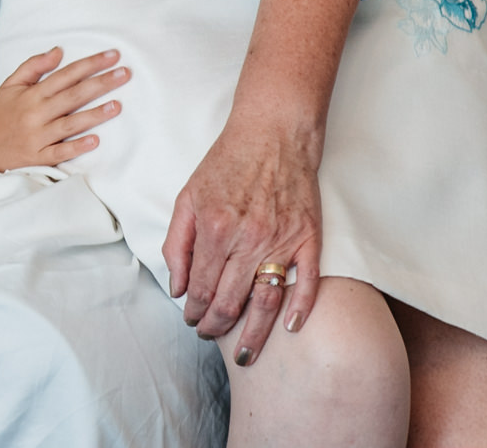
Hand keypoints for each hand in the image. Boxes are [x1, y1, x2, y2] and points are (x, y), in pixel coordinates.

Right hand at [0, 47, 126, 171]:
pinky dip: (76, 146)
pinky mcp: (38, 156)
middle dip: (101, 83)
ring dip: (95, 114)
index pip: (66, 74)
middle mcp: (36, 113)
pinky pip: (60, 152)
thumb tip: (59, 50)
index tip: (112, 56)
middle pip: (73, 95)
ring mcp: (38, 136)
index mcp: (32, 94)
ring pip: (70, 123)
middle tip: (125, 73)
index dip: (90, 64)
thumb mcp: (11, 84)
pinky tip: (95, 140)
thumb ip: (34, 66)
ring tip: (117, 105)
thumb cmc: (0, 113)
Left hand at [161, 115, 322, 364]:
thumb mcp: (187, 197)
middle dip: (216, 326)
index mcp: (215, 229)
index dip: (194, 311)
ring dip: (254, 333)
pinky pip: (307, 282)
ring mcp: (282, 241)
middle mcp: (248, 239)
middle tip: (209, 335)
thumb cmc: (226, 163)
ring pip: (267, 301)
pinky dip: (300, 309)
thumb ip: (177, 244)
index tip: (191, 320)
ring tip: (245, 353)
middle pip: (231, 301)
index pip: (201, 287)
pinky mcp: (309, 238)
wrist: (272, 134)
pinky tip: (290, 329)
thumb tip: (178, 286)